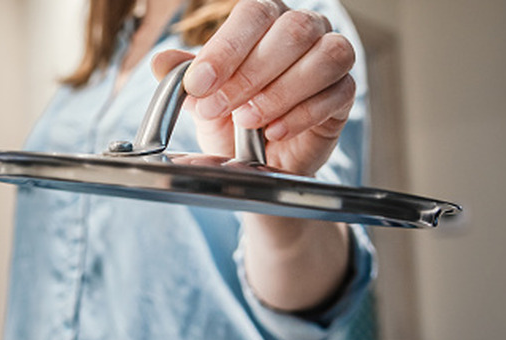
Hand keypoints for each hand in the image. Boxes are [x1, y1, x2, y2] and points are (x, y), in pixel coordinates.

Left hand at [151, 0, 355, 176]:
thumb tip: (160, 63)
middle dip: (248, 76)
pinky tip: (274, 132)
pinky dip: (301, 115)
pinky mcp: (345, 92)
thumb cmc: (232, 117)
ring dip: (280, 92)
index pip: (252, 15)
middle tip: (217, 107)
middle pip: (291, 33)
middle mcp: (304, 29)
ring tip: (248, 120)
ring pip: (324, 57)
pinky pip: (338, 92)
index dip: (226, 48)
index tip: (199, 82)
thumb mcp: (202, 97)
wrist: (257, 159)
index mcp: (265, 19)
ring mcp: (330, 57)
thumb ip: (184, 77)